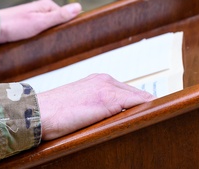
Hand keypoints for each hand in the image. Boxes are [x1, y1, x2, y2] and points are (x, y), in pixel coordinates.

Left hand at [0, 0, 81, 44]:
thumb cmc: (14, 25)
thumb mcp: (39, 22)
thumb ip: (59, 16)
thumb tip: (78, 7)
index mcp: (47, 5)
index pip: (67, 16)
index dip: (69, 26)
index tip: (69, 37)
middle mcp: (41, 10)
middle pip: (58, 23)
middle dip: (58, 33)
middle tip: (54, 43)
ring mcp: (34, 18)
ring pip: (49, 29)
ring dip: (48, 38)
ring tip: (44, 45)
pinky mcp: (28, 26)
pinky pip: (40, 33)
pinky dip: (40, 39)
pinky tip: (38, 45)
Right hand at [35, 74, 152, 139]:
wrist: (38, 112)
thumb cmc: (53, 114)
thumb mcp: (78, 104)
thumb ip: (95, 106)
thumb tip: (111, 118)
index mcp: (98, 80)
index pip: (127, 91)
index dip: (139, 103)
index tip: (149, 112)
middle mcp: (105, 79)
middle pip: (137, 94)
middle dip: (145, 106)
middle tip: (160, 117)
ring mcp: (107, 88)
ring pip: (138, 98)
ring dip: (147, 109)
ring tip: (161, 118)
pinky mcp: (108, 99)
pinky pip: (136, 103)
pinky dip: (145, 110)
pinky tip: (151, 117)